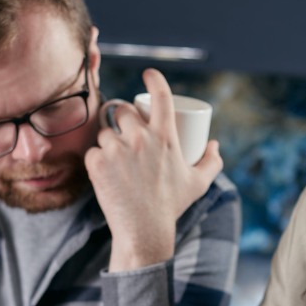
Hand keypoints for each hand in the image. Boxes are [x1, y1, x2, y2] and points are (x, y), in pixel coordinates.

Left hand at [85, 68, 222, 271]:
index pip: (161, 95)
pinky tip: (104, 173)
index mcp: (165, 137)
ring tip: (116, 161)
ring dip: (108, 142)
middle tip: (126, 136)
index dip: (154, 79)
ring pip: (105, 132)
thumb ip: (211, 162)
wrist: (144, 231)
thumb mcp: (198, 184)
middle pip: (124, 111)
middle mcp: (140, 138)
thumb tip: (213, 144)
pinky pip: (92, 152)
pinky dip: (97, 161)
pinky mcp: (98, 163)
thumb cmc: (171, 207)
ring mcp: (117, 150)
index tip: (148, 74)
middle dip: (123, 119)